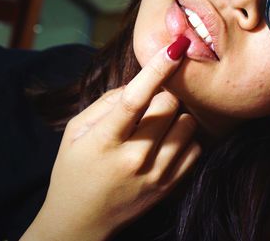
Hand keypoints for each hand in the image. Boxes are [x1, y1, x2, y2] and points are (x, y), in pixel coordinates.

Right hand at [21, 37, 199, 240]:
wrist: (81, 221)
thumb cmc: (74, 170)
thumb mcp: (76, 132)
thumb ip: (107, 103)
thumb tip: (142, 82)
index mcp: (104, 141)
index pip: (135, 98)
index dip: (157, 69)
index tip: (177, 47)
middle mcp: (134, 158)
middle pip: (170, 106)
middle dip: (165, 95)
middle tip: (152, 102)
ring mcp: (156, 175)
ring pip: (187, 124)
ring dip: (177, 116)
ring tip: (158, 125)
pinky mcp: (170, 186)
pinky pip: (195, 147)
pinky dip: (185, 138)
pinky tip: (167, 142)